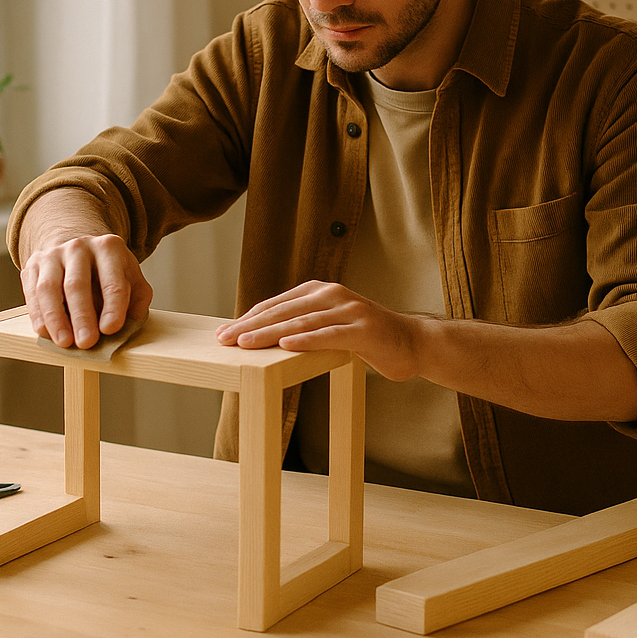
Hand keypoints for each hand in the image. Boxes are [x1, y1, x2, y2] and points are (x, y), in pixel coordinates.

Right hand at [20, 234, 152, 348]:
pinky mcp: (33, 265)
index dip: (113, 307)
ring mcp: (53, 255)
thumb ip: (137, 298)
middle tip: (86, 342)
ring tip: (64, 342)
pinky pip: (32, 292)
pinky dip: (38, 315)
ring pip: (50, 288)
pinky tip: (45, 332)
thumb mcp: (131, 277)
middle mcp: (79, 247)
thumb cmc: (107, 271)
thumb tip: (132, 322)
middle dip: (82, 316)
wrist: (77, 249)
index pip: (113, 281)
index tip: (111, 329)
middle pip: (77, 284)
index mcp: (109, 248)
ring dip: (56, 319)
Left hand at [215, 281, 425, 380]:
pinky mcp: (363, 330)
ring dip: (270, 334)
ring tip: (246, 344)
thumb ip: (302, 325)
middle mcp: (332, 295)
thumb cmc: (365, 338)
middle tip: (225, 340)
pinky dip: (306, 340)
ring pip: (301, 323)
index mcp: (319, 291)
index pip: (275, 304)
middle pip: (283, 311)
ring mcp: (349, 310)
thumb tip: (261, 338)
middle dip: (251, 326)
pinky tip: (286, 346)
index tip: (223, 334)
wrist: (412, 342)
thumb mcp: (329, 326)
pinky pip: (329, 335)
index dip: (248, 318)